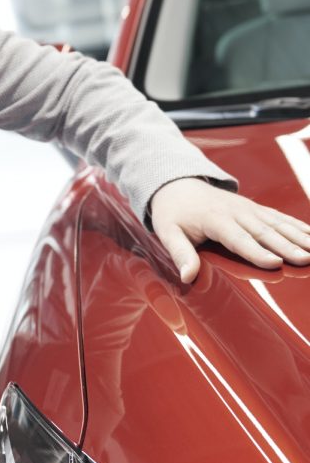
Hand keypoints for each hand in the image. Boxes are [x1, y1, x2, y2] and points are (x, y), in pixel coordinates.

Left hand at [150, 178, 309, 283]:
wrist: (178, 185)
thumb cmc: (173, 213)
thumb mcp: (167, 232)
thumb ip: (179, 253)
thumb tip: (187, 277)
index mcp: (215, 219)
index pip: (238, 238)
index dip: (256, 252)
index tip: (274, 263)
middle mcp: (236, 212)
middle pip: (264, 232)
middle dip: (286, 246)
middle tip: (306, 260)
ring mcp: (249, 208)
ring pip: (277, 223)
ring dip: (299, 236)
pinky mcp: (256, 208)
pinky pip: (280, 217)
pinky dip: (298, 226)